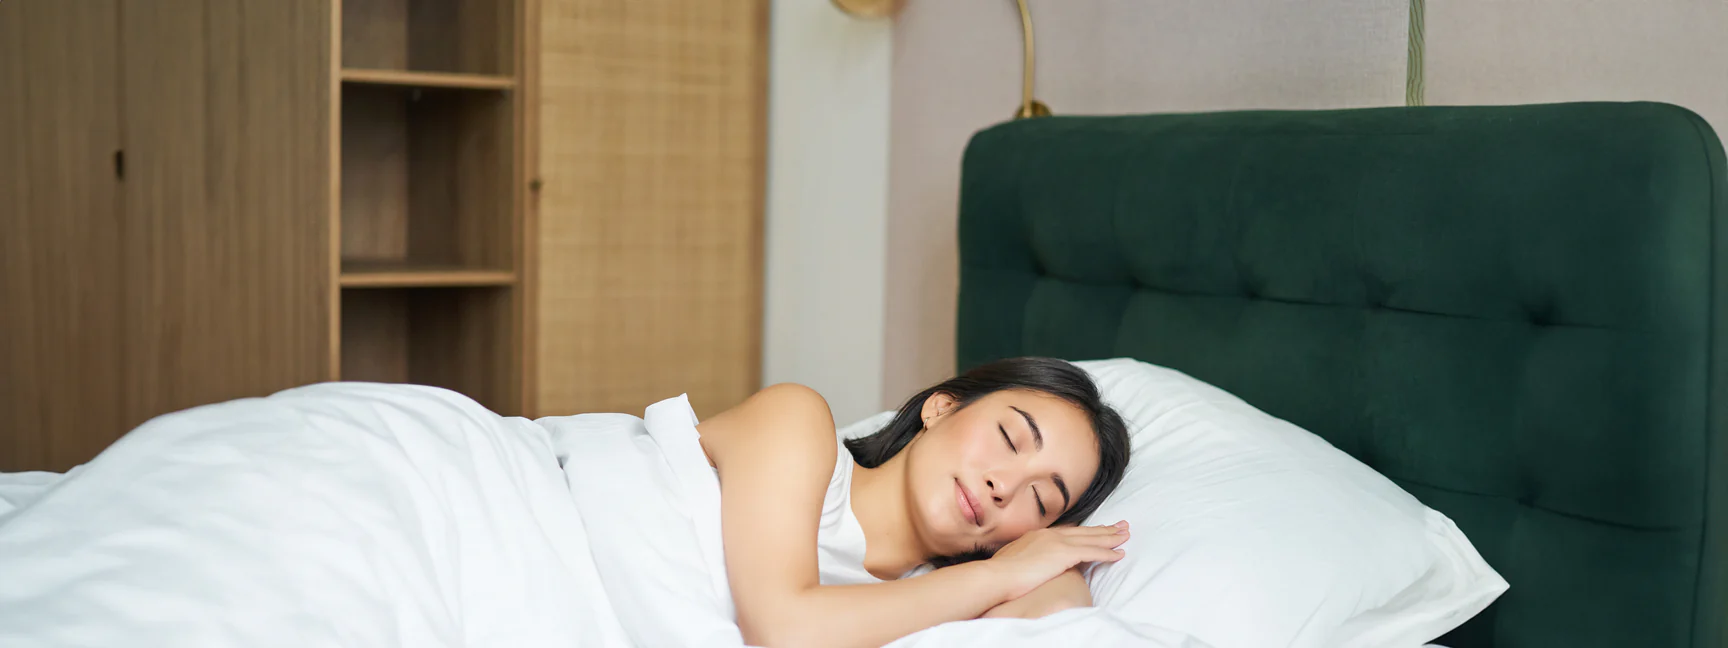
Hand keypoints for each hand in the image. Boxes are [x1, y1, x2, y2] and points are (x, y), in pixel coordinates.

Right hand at [985, 520, 1128, 600]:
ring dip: (1111, 538)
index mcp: (1039, 535)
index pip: (1068, 531)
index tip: (1097, 528)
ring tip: (1126, 536)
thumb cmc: (1000, 573)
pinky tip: (1119, 554)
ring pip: (1092, 539)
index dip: (1085, 530)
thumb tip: (1027, 562)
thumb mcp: (1013, 558)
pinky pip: (1092, 553)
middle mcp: (1050, 535)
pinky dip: (1107, 553)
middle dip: (1104, 528)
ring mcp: (1058, 543)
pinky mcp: (1063, 554)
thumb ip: (1025, 557)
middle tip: (1121, 525)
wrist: (996, 575)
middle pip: (1084, 531)